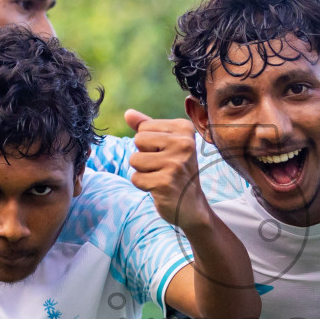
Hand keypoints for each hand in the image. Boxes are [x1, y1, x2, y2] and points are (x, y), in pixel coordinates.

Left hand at [125, 110, 210, 229]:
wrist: (192, 205)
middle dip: (144, 156)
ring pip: (135, 160)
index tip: (166, 154)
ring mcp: (176, 164)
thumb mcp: (165, 144)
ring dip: (143, 171)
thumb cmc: (176, 170)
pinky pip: (136, 178)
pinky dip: (143, 185)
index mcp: (185, 128)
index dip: (149, 144)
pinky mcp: (166, 183)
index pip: (143, 128)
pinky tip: (159, 188)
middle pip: (138, 140)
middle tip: (163, 167)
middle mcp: (184, 144)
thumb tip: (128, 113)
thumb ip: (146, 126)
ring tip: (160, 176)